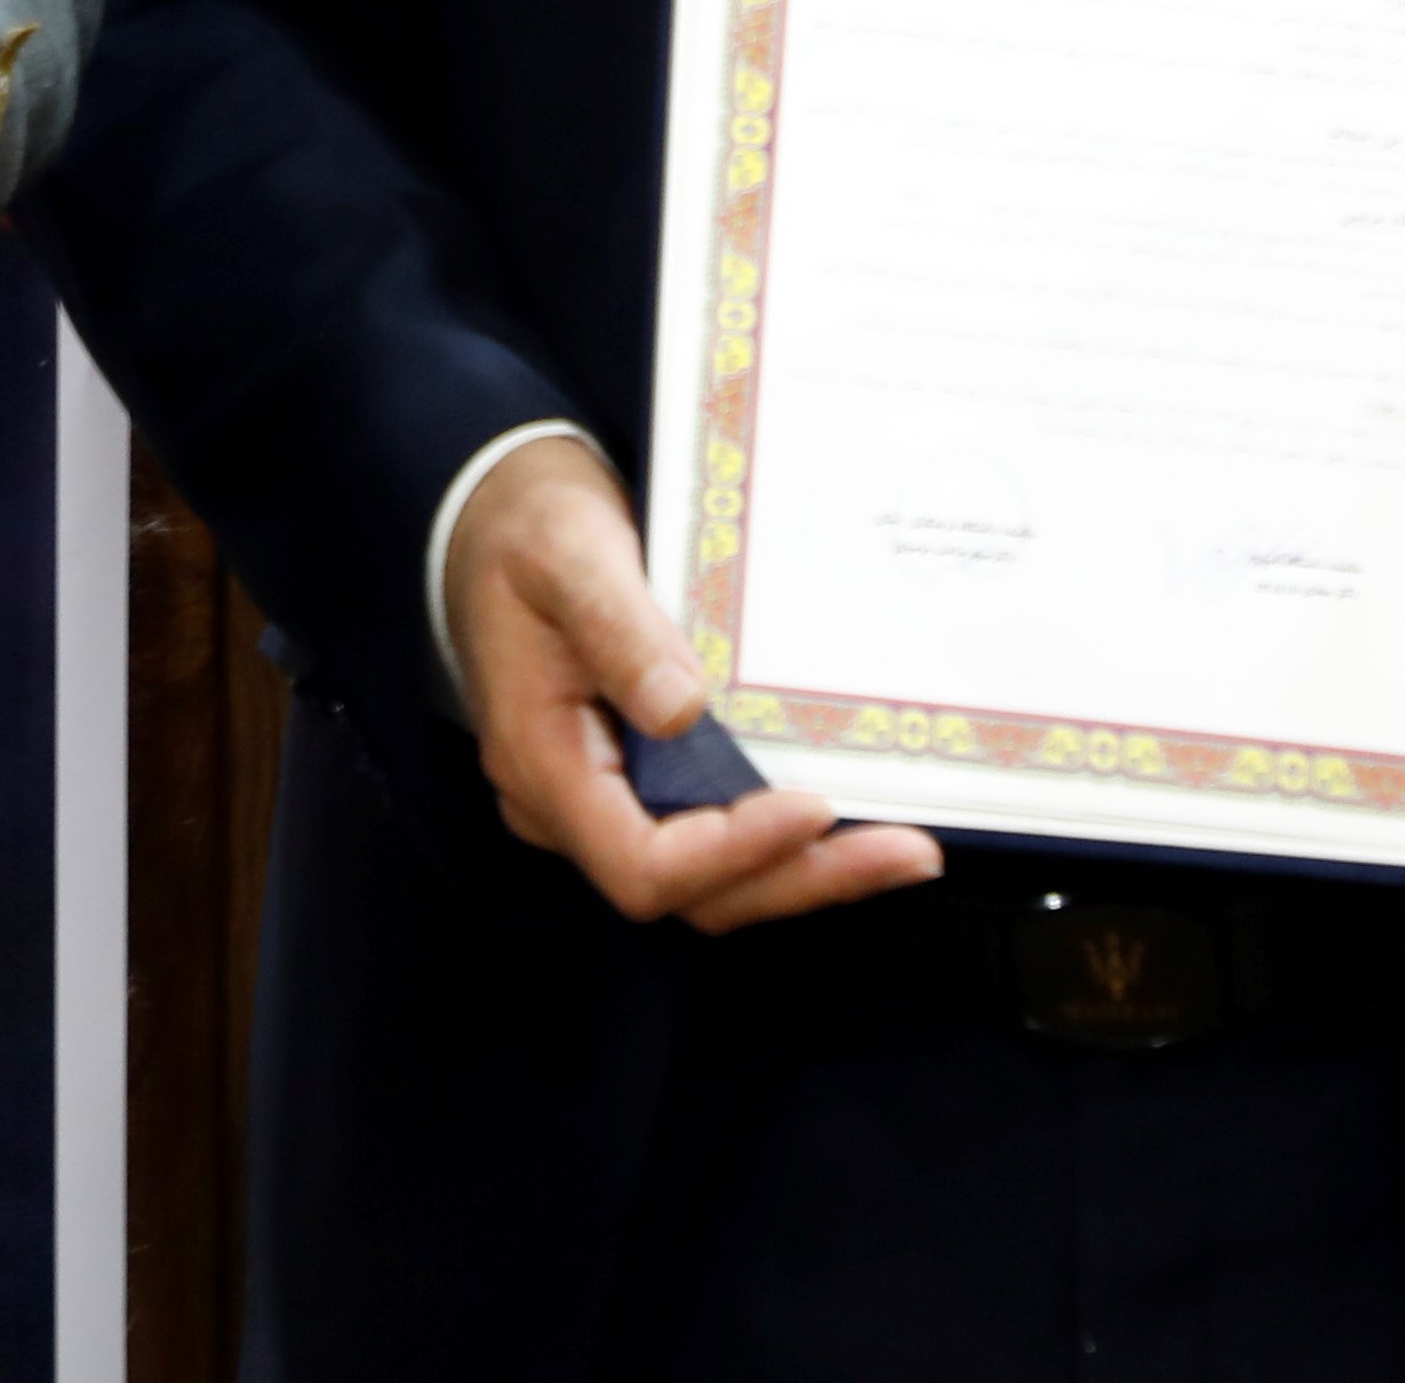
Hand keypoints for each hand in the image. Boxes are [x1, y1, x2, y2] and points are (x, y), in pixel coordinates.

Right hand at [443, 434, 941, 934]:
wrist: (497, 513)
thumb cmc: (529, 528)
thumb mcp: (566, 555)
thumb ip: (617, 628)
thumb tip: (680, 709)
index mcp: (541, 758)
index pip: (640, 861)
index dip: (730, 853)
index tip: (811, 807)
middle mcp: (569, 803)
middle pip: (691, 891)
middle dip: (800, 878)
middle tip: (907, 853)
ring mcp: (606, 797)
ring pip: (711, 879)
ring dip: (807, 871)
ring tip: (905, 850)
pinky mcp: (641, 778)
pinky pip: (714, 835)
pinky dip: (787, 839)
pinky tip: (856, 816)